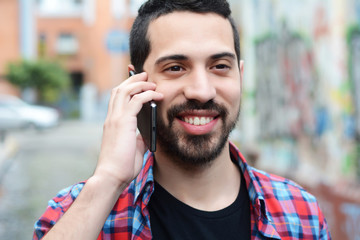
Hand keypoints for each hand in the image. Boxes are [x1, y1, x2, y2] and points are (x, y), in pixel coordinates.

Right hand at [94, 71, 163, 186]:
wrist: (112, 176)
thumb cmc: (122, 167)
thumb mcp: (132, 148)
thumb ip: (137, 138)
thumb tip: (145, 134)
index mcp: (112, 123)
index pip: (117, 98)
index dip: (126, 86)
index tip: (137, 81)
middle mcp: (111, 118)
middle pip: (119, 89)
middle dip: (133, 79)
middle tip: (145, 75)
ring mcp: (115, 119)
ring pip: (125, 91)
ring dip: (140, 83)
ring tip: (152, 82)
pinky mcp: (123, 122)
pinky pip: (136, 101)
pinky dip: (147, 94)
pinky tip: (156, 95)